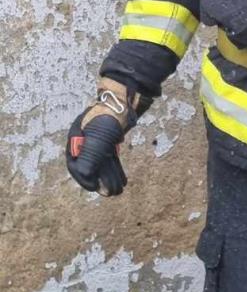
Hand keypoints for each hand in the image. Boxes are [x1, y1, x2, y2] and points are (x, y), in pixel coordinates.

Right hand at [65, 80, 139, 196]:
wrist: (124, 97)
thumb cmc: (109, 116)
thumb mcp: (98, 139)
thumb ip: (90, 158)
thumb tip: (85, 178)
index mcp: (76, 138)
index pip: (76, 165)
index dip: (84, 179)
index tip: (95, 189)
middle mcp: (84, 139)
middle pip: (89, 165)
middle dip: (100, 180)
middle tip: (110, 193)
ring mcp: (97, 138)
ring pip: (101, 163)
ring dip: (109, 177)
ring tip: (119, 190)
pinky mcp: (109, 138)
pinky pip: (110, 157)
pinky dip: (115, 169)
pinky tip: (122, 180)